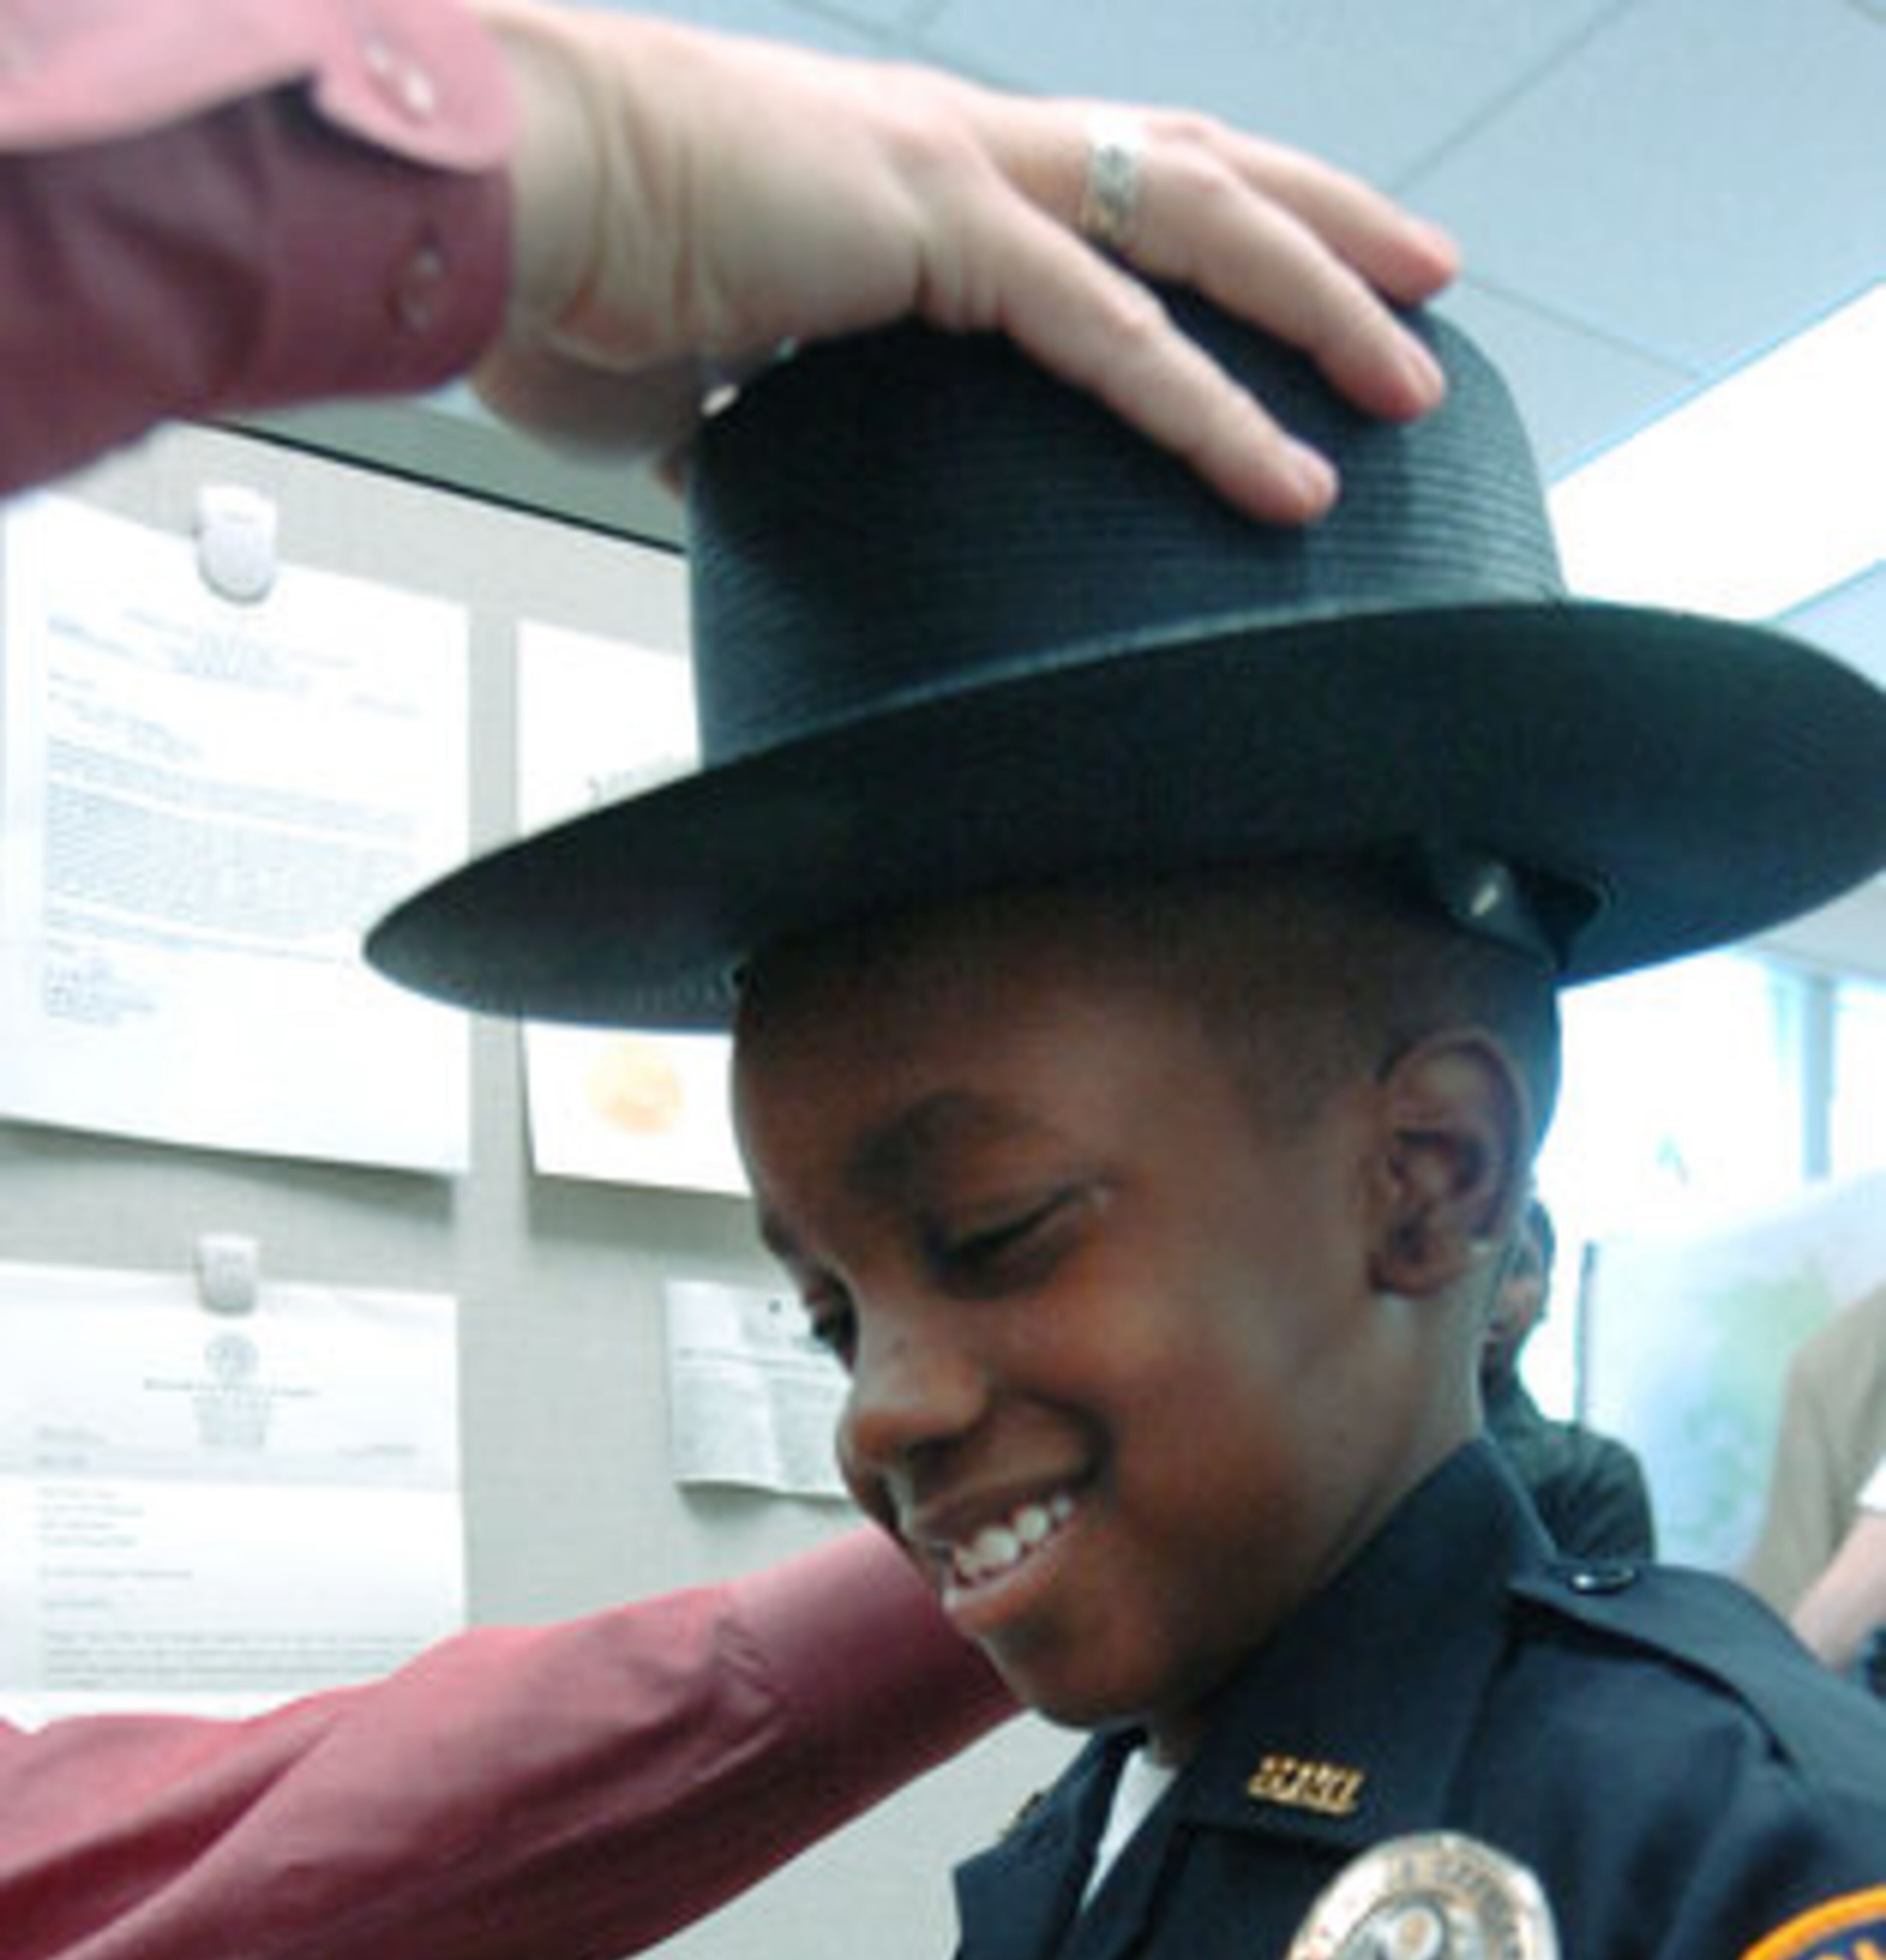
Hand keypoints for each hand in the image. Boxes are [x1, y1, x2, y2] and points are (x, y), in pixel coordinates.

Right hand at [468, 6, 1458, 520]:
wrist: (494, 188)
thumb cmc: (568, 268)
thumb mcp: (687, 364)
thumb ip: (747, 412)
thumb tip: (736, 469)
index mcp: (913, 175)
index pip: (1104, 187)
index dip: (1215, 218)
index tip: (1302, 268)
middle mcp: (961, 147)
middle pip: (1193, 166)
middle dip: (1325, 226)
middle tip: (1429, 285)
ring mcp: (958, 171)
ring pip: (1194, 219)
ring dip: (1319, 298)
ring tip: (1414, 377)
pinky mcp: (936, 227)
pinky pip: (1112, 329)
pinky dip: (1211, 410)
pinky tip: (1291, 481)